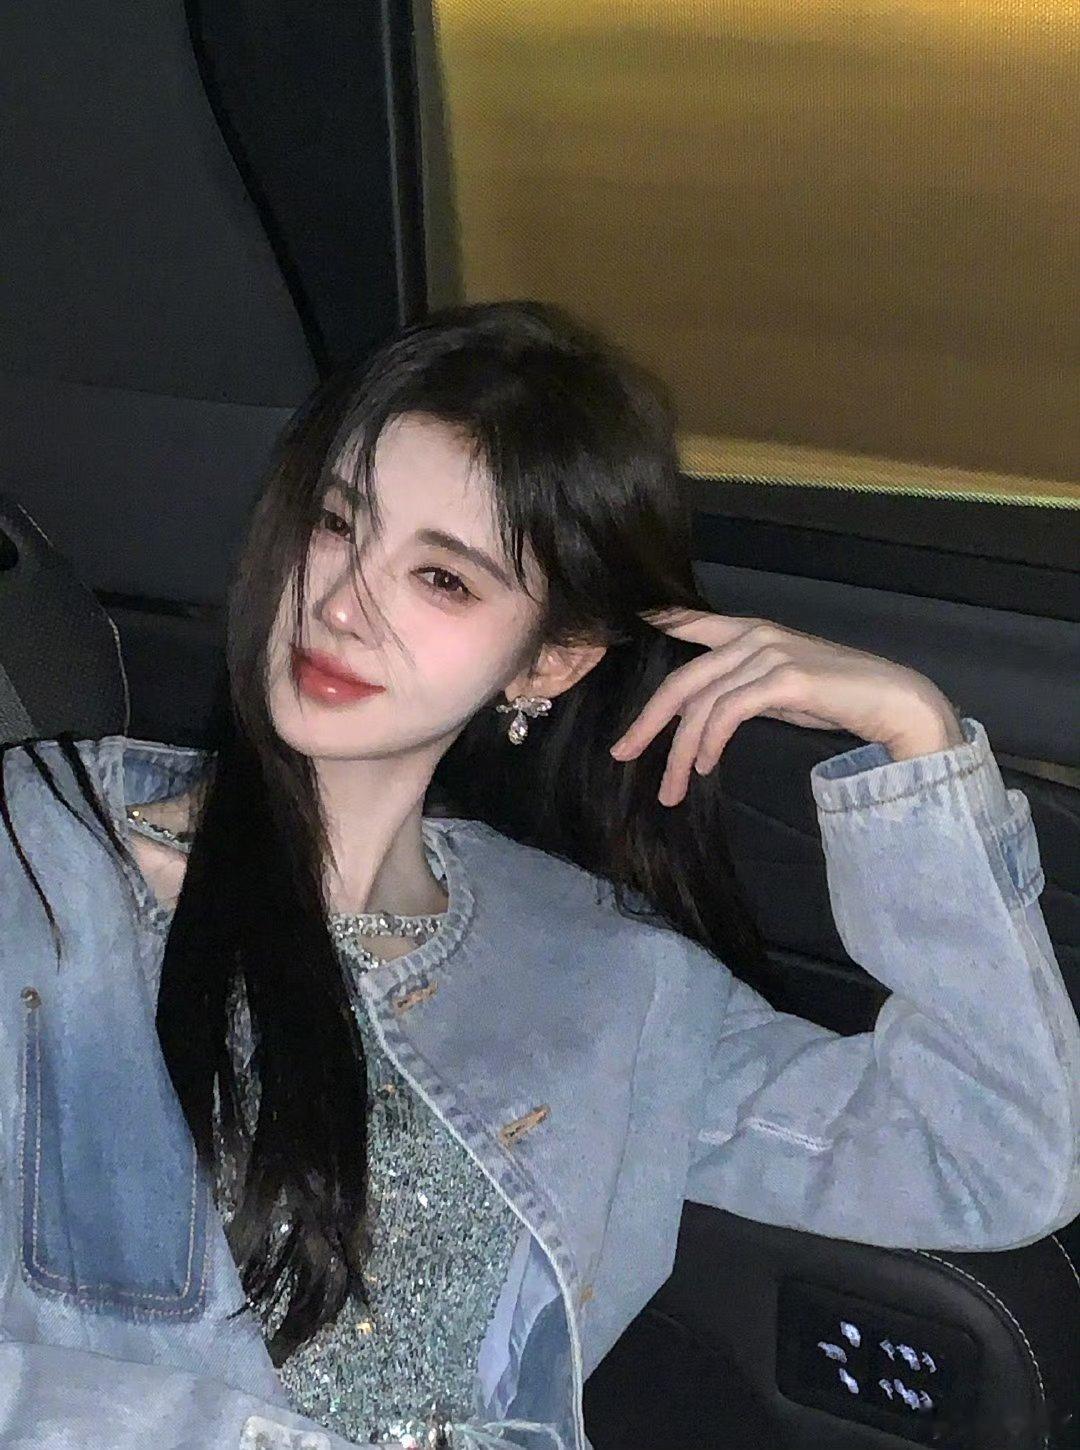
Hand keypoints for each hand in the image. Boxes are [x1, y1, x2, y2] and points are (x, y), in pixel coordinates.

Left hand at [609, 609, 964, 806]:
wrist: (892, 699)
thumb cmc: (835, 696)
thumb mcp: (776, 686)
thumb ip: (738, 688)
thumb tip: (702, 715)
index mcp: (748, 631)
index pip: (688, 623)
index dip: (653, 624)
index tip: (615, 632)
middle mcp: (753, 636)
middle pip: (681, 680)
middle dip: (648, 722)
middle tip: (622, 754)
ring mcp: (768, 654)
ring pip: (701, 704)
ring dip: (681, 752)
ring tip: (672, 788)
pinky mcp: (784, 679)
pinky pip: (728, 713)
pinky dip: (710, 742)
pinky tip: (705, 766)